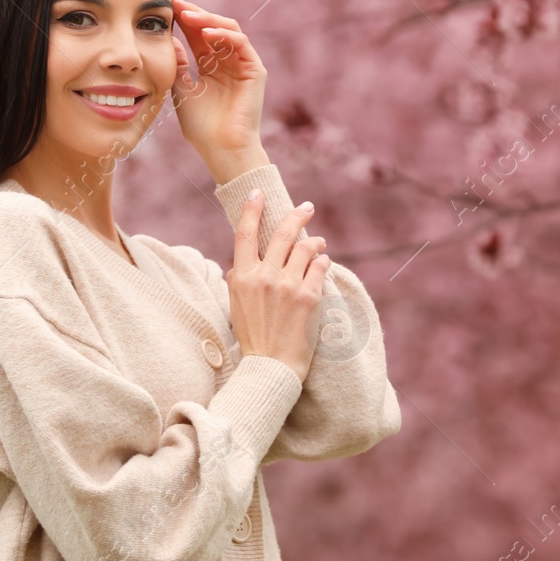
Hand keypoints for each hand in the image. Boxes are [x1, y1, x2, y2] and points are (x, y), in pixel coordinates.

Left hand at [170, 0, 265, 167]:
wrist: (221, 149)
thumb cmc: (202, 127)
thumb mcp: (182, 90)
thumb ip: (179, 65)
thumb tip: (171, 40)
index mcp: (211, 66)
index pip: (197, 35)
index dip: (184, 19)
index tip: (166, 6)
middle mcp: (228, 62)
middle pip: (212, 27)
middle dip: (194, 13)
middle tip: (175, 2)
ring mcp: (243, 64)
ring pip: (228, 29)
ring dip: (207, 19)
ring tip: (187, 14)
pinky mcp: (254, 70)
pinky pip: (241, 43)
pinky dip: (224, 34)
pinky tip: (206, 32)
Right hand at [225, 192, 329, 383]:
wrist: (270, 367)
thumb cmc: (252, 337)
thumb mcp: (236, 305)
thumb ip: (239, 279)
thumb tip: (241, 263)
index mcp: (242, 277)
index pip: (244, 234)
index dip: (251, 210)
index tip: (257, 193)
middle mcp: (265, 276)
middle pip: (281, 234)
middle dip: (296, 215)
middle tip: (307, 207)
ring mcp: (288, 285)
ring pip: (306, 247)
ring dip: (314, 241)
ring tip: (319, 242)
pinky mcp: (309, 296)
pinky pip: (320, 266)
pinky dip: (322, 260)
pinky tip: (323, 261)